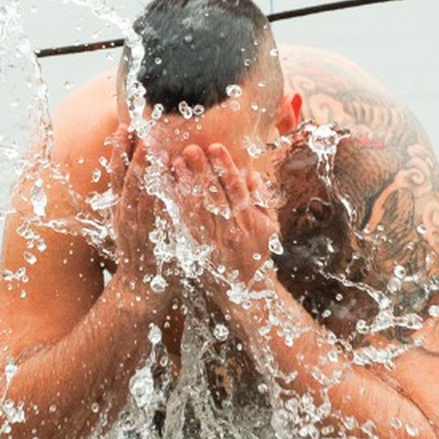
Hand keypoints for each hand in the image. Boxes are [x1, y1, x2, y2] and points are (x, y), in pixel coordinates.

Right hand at [110, 132, 165, 291]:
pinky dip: (160, 198)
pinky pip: (156, 215)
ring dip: (144, 171)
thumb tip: (141, 176)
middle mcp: (125, 215)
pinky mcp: (151, 240)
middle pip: (127, 178)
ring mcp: (137, 227)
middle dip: (133, 152)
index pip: (117, 172)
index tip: (123, 126)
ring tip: (151, 149)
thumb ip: (134, 200)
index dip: (119, 149)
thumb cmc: (140, 254)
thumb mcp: (130, 224)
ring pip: (139, 194)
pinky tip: (168, 182)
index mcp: (119, 208)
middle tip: (139, 128)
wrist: (139, 290)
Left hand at [167, 142, 280, 295]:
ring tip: (176, 163)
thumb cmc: (259, 255)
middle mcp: (230, 230)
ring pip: (196, 208)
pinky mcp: (197, 248)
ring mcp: (212, 240)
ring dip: (185, 184)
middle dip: (201, 170)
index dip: (225, 166)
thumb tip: (251, 175)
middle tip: (190, 148)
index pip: (236, 188)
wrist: (247, 291)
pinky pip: (184, 223)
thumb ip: (262, 200)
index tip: (215, 147)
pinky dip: (176, 204)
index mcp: (249, 221)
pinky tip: (168, 188)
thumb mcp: (270, 228)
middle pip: (213, 195)